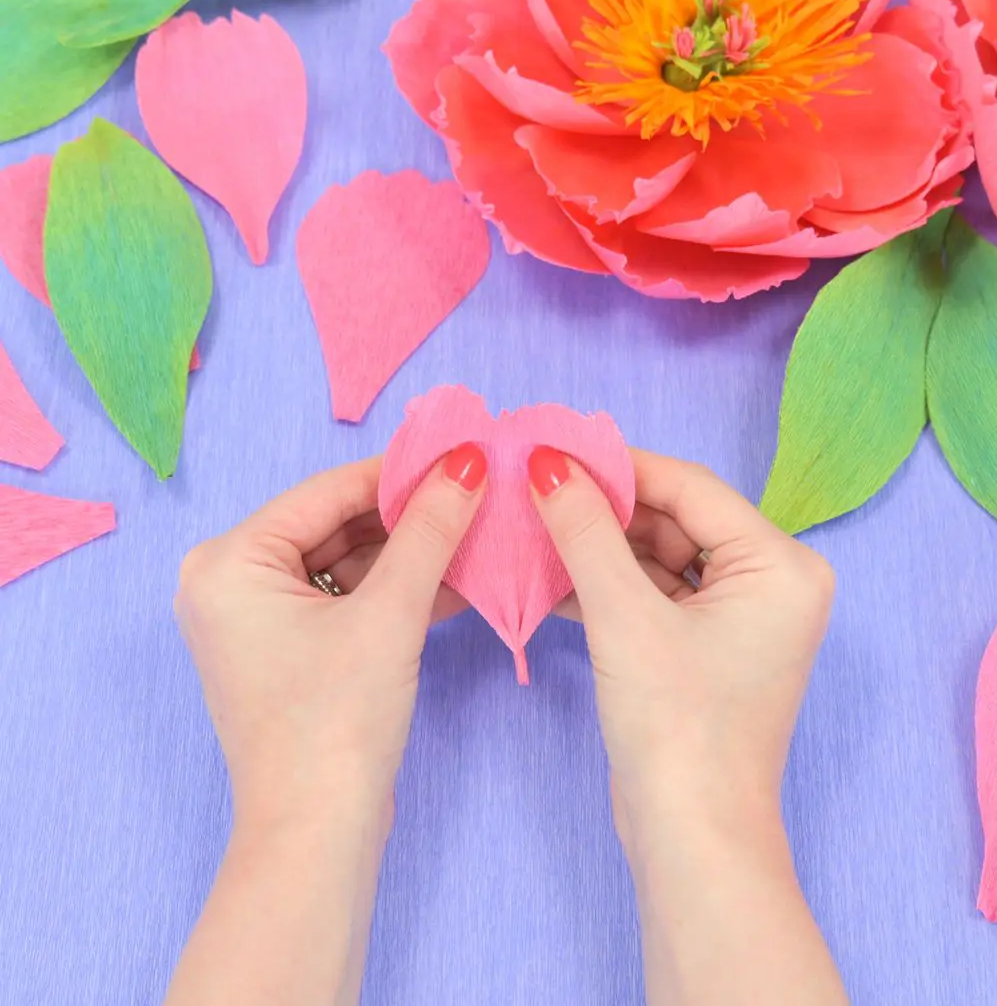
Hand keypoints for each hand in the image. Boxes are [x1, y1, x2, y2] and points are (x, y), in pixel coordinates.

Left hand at [173, 446, 486, 832]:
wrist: (319, 834)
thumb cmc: (337, 719)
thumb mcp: (389, 613)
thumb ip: (429, 530)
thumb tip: (466, 462)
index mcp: (230, 562)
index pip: (326, 492)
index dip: (398, 472)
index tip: (460, 454)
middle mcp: (231, 582)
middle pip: (335, 525)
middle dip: (407, 516)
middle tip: (473, 494)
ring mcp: (258, 620)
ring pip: (346, 564)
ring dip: (408, 555)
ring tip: (473, 532)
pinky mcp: (288, 650)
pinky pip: (345, 600)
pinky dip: (394, 593)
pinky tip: (454, 580)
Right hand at [530, 447, 843, 1005]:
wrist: (690, 840)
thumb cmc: (676, 724)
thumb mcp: (624, 616)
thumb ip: (585, 530)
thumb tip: (547, 462)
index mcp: (780, 564)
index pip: (691, 487)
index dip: (619, 466)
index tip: (552, 451)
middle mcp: (771, 583)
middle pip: (675, 519)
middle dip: (604, 511)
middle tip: (535, 492)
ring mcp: (739, 618)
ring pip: (658, 558)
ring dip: (599, 550)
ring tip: (534, 531)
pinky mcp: (706, 648)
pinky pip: (654, 596)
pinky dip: (608, 588)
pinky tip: (551, 579)